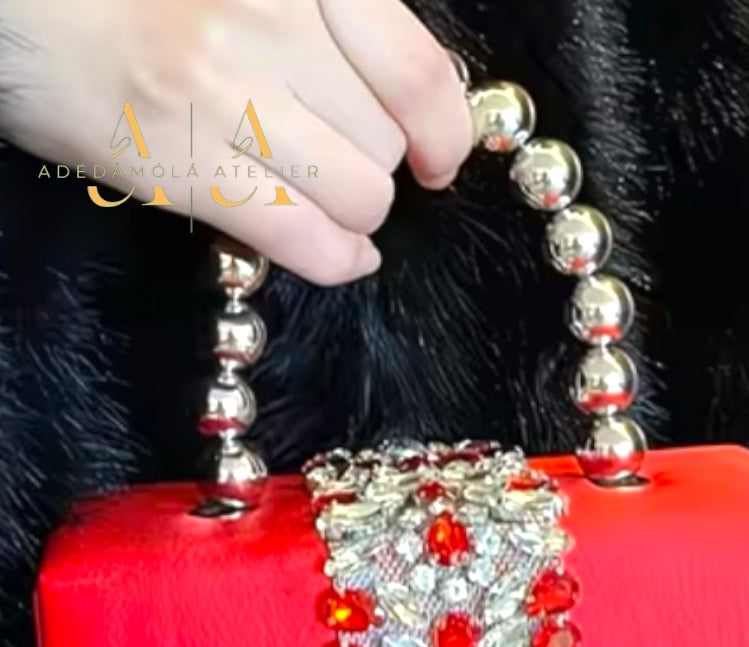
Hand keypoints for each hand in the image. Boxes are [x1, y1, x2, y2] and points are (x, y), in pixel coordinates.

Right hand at [0, 0, 473, 282]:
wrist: (17, 1)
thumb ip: (323, 17)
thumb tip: (401, 95)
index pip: (417, 72)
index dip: (447, 131)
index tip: (439, 156)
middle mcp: (274, 26)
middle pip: (386, 142)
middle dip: (380, 167)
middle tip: (343, 164)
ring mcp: (229, 100)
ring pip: (360, 197)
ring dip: (358, 215)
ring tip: (331, 206)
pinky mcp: (188, 169)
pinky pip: (306, 240)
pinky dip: (338, 260)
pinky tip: (340, 255)